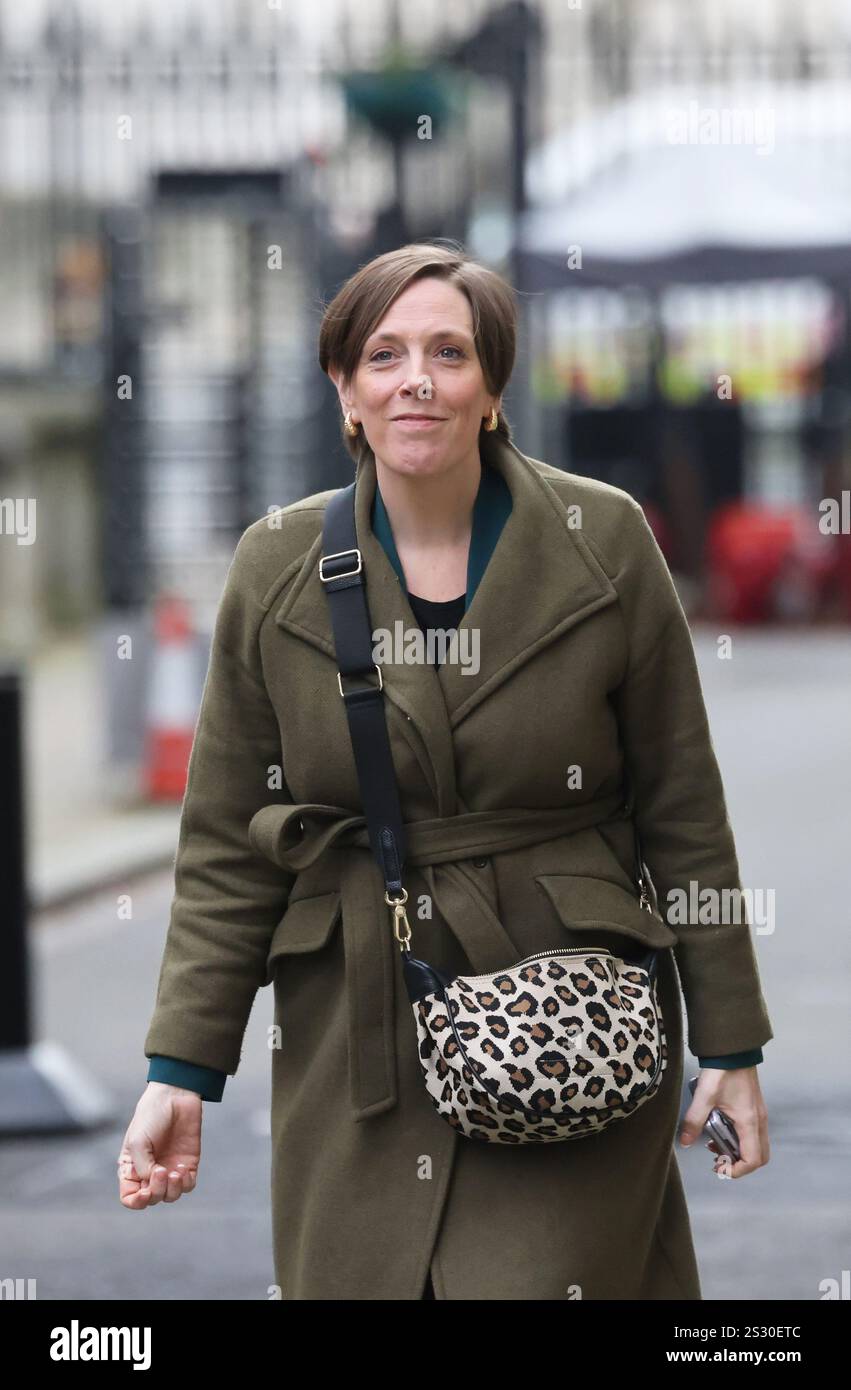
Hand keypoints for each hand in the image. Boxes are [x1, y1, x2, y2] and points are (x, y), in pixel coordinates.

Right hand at [118, 1083, 201, 1208]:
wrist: (176, 1096)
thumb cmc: (151, 1116)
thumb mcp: (138, 1142)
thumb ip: (142, 1167)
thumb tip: (153, 1183)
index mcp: (132, 1168)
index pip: (130, 1197)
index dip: (136, 1202)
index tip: (144, 1192)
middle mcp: (150, 1172)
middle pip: (152, 1199)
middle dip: (157, 1191)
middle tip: (161, 1171)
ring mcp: (169, 1168)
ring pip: (170, 1196)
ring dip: (172, 1189)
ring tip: (175, 1170)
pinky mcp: (187, 1163)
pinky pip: (187, 1186)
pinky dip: (185, 1183)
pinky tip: (183, 1167)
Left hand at [678, 1066, 769, 1178]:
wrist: (733, 1049)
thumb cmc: (722, 1072)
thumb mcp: (704, 1096)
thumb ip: (694, 1121)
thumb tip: (685, 1142)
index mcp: (749, 1122)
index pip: (753, 1159)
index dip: (738, 1170)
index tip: (719, 1167)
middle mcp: (759, 1121)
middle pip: (760, 1156)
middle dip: (740, 1164)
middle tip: (718, 1159)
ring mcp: (759, 1114)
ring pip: (756, 1145)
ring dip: (738, 1152)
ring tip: (715, 1144)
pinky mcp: (754, 1108)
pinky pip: (753, 1133)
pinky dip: (740, 1140)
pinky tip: (721, 1129)